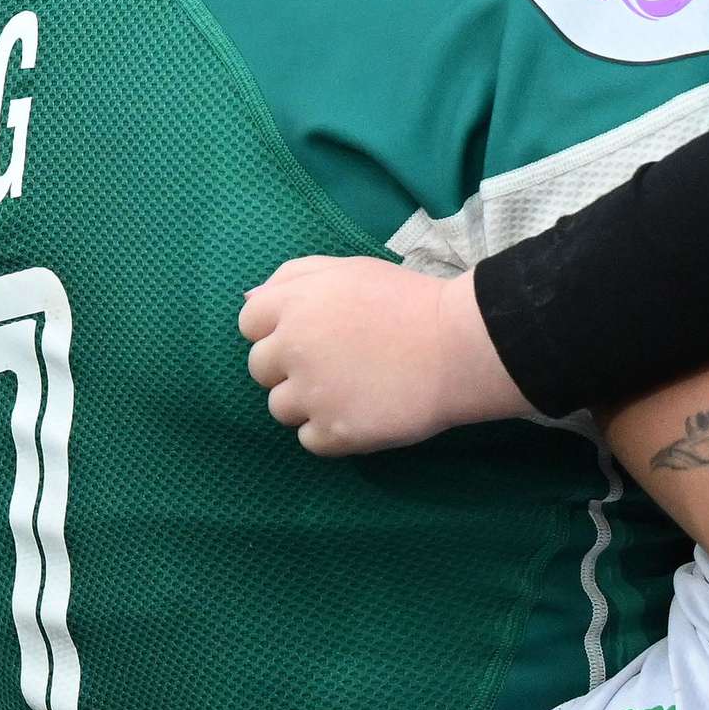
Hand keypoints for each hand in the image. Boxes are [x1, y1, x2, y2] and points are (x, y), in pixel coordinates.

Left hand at [239, 255, 525, 454]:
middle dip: (290, 367)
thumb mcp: (349, 270)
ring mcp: (312, 394)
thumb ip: (294, 277)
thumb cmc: (408, 301)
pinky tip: (363, 412)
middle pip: (260, 369)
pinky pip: (310, 439)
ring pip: (281, 408)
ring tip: (352, 390)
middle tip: (337, 363)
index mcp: (294, 304)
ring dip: (308, 402)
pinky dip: (331, 431)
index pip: (249, 323)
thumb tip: (250, 299)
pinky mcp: (335, 432)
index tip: (312, 335)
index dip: (278, 329)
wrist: (459, 347)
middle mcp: (293, 348)